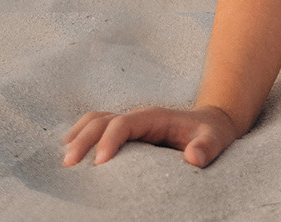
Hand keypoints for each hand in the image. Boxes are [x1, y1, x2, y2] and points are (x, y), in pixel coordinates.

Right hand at [62, 103, 242, 168]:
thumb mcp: (216, 139)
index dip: (110, 140)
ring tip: (64, 160)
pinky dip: (81, 138)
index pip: (124, 123)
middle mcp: (137, 117)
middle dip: (84, 139)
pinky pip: (97, 130)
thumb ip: (206, 147)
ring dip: (78, 136)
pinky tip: (71, 155)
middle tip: (70, 164)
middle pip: (102, 120)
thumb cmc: (211, 133)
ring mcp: (129, 124)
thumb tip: (193, 157)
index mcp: (154, 117)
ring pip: (95, 121)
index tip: (101, 163)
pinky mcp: (126, 133)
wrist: (211, 124)